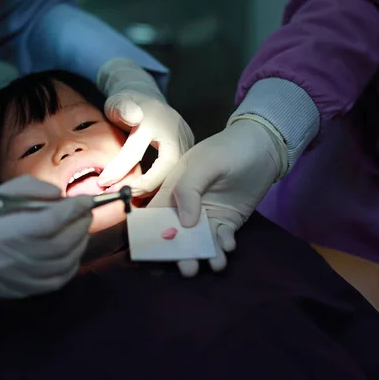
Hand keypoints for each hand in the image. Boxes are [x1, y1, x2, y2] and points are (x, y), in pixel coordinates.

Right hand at [0, 175, 93, 300]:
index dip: (72, 210)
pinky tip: (73, 251)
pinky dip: (72, 265)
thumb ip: (28, 190)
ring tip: (81, 228)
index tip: (86, 200)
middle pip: (59, 244)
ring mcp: (12, 280)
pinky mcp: (18, 292)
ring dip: (80, 244)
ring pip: (63, 264)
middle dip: (80, 225)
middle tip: (85, 212)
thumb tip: (60, 197)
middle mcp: (5, 261)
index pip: (47, 223)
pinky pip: (56, 281)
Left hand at [96, 59, 193, 196]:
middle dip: (145, 186)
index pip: (136, 150)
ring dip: (155, 189)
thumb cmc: (127, 105)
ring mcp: (185, 142)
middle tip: (124, 194)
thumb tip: (133, 117)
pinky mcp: (189, 153)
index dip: (119, 169)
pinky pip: (178, 175)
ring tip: (132, 196)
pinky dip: (162, 186)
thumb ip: (122, 108)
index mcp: (155, 120)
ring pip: (176, 174)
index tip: (103, 183)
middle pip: (167, 167)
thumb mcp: (119, 102)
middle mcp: (174, 132)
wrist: (148, 100)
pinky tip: (146, 194)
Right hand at [149, 119, 285, 276]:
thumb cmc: (229, 149)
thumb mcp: (205, 163)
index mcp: (172, 190)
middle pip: (176, 235)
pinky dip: (224, 246)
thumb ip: (189, 189)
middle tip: (188, 268)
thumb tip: (184, 224)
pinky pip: (221, 239)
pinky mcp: (227, 222)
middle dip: (181, 253)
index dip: (149, 234)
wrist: (264, 146)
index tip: (152, 254)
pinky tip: (229, 246)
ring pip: (200, 241)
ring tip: (215, 263)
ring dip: (205, 254)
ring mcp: (207, 216)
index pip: (155, 216)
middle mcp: (186, 207)